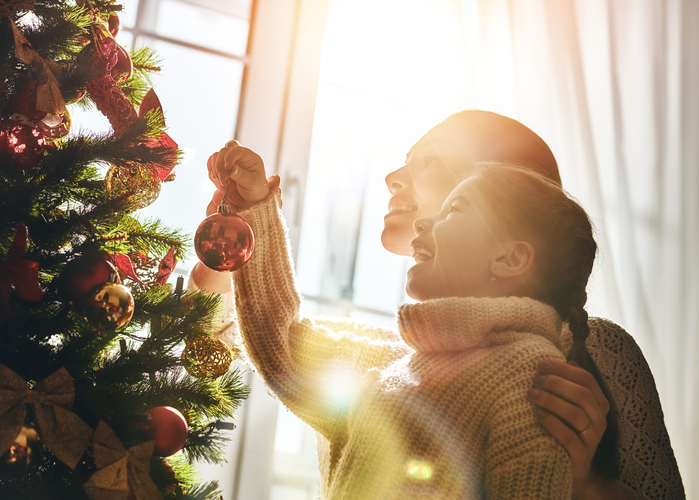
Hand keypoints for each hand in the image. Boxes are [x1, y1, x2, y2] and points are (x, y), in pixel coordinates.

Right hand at [204, 140, 270, 212]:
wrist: (251, 199)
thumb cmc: (256, 189)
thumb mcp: (252, 183)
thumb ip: (241, 175)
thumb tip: (231, 168)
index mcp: (249, 156)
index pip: (236, 149)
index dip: (229, 156)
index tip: (227, 168)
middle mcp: (238, 156)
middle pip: (223, 151)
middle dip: (220, 165)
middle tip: (223, 179)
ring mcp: (228, 161)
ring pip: (215, 156)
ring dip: (215, 168)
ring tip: (222, 181)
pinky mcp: (220, 168)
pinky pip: (211, 164)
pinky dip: (211, 170)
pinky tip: (216, 178)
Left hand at [527, 360, 609, 490]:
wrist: (569, 468)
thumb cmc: (565, 429)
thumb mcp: (569, 405)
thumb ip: (570, 385)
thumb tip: (567, 360)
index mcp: (599, 404)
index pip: (587, 379)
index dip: (563, 369)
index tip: (540, 364)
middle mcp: (600, 421)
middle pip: (582, 394)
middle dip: (555, 383)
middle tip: (534, 379)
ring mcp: (592, 440)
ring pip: (576, 414)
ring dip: (551, 400)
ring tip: (531, 394)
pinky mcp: (580, 456)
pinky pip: (568, 436)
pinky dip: (552, 423)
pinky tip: (537, 414)